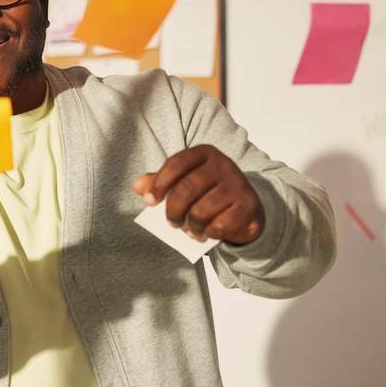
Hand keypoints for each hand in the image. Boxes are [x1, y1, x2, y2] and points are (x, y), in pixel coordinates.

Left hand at [132, 145, 264, 245]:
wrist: (246, 207)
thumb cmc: (208, 193)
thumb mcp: (184, 182)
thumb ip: (160, 182)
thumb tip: (137, 186)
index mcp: (204, 153)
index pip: (176, 163)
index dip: (159, 183)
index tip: (149, 201)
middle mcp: (222, 164)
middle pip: (186, 189)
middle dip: (173, 211)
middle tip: (171, 222)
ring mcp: (237, 184)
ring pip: (201, 210)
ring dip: (190, 226)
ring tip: (190, 230)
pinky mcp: (248, 205)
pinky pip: (219, 225)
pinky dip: (209, 233)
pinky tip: (207, 233)